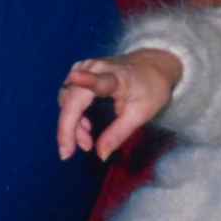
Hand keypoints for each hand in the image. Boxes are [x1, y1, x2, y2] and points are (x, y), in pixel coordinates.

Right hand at [57, 48, 182, 161]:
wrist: (153, 65)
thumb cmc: (150, 90)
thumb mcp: (140, 115)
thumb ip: (119, 134)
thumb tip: (100, 155)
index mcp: (118, 78)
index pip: (101, 80)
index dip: (87, 80)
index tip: (75, 76)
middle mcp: (97, 68)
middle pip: (72, 100)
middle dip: (69, 128)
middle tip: (74, 151)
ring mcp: (86, 67)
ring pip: (66, 100)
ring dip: (71, 124)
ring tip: (87, 140)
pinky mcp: (80, 69)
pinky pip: (68, 96)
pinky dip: (72, 114)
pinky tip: (84, 127)